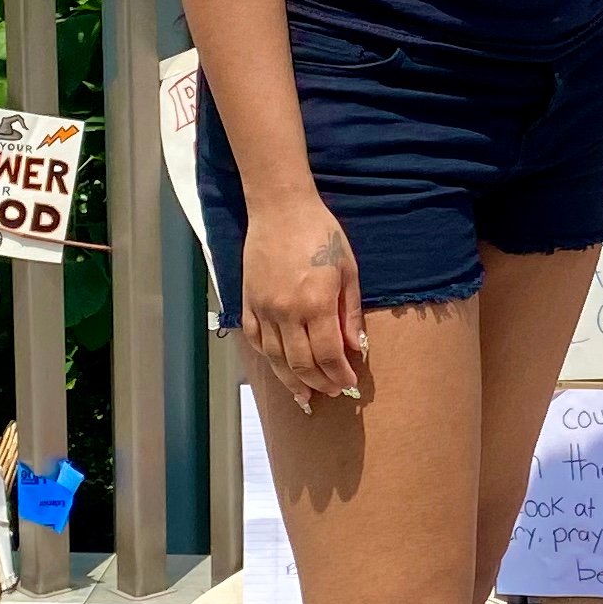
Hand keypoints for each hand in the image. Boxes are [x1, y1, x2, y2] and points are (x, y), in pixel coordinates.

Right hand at [242, 192, 365, 408]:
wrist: (280, 209)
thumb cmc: (321, 233)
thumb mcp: (348, 270)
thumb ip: (350, 313)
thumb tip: (354, 348)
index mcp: (316, 303)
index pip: (329, 355)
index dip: (340, 375)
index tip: (349, 383)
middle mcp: (287, 312)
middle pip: (301, 363)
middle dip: (319, 383)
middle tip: (331, 392)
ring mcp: (264, 309)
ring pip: (276, 359)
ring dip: (292, 381)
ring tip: (305, 395)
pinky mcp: (248, 302)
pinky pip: (256, 340)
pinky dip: (268, 359)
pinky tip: (280, 367)